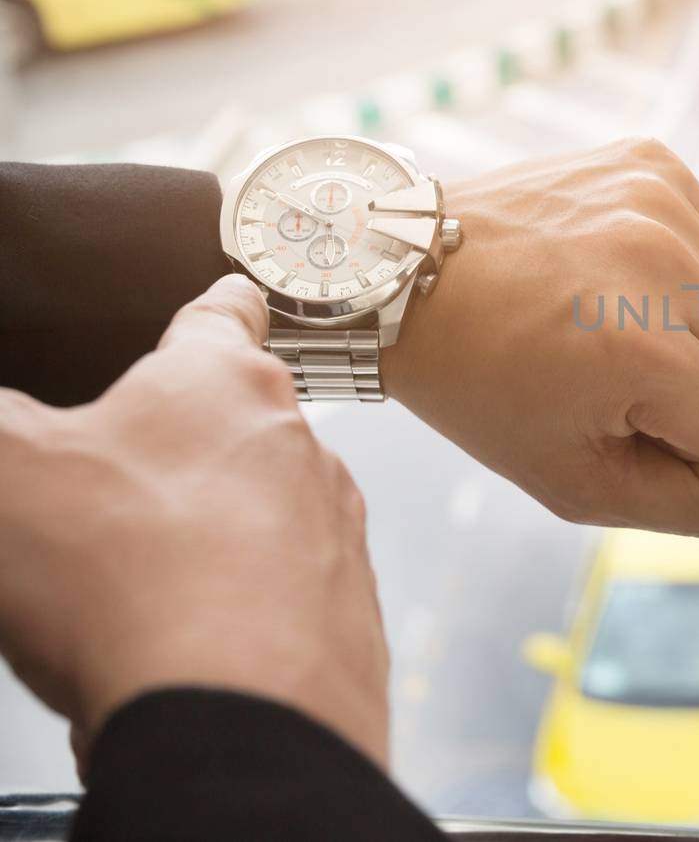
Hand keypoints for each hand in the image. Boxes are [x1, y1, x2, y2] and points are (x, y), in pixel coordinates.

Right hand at [0, 275, 389, 767]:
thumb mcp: (8, 471)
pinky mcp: (348, 612)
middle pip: (242, 427)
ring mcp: (334, 530)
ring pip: (266, 514)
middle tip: (121, 492)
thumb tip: (9, 425)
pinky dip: (238, 611)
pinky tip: (184, 643)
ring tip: (140, 583)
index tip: (225, 302)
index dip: (213, 308)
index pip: (223, 316)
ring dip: (212, 536)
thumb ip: (4, 428)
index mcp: (222, 384)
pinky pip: (284, 596)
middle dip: (186, 453)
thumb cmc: (130, 575)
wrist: (241, 713)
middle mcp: (298, 446)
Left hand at [385, 137, 698, 536]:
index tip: (632, 430)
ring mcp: (659, 199)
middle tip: (628, 384)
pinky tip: (620, 279)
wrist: (405, 275)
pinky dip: (689, 276)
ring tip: (617, 326)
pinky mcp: (656, 163)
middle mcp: (660, 260)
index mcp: (640, 348)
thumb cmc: (483, 387)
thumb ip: (687, 501)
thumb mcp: (573, 484)